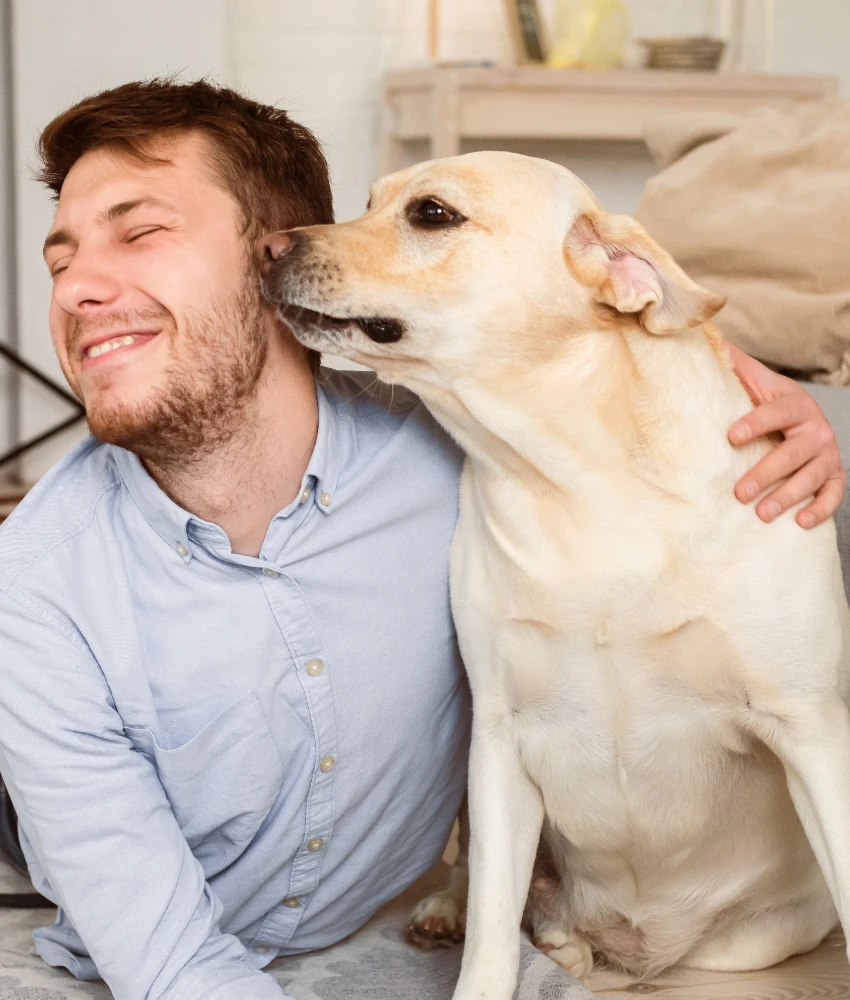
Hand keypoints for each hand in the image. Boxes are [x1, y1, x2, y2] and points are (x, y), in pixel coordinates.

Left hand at [726, 341, 844, 528]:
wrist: (802, 419)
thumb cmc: (768, 402)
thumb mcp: (755, 381)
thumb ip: (734, 365)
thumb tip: (705, 337)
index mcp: (795, 404)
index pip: (776, 413)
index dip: (755, 423)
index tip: (731, 436)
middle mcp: (816, 430)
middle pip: (792, 454)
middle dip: (766, 474)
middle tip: (739, 492)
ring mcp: (827, 455)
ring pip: (811, 477)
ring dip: (788, 496)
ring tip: (762, 513)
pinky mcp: (834, 476)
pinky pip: (833, 494)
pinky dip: (821, 509)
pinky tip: (802, 522)